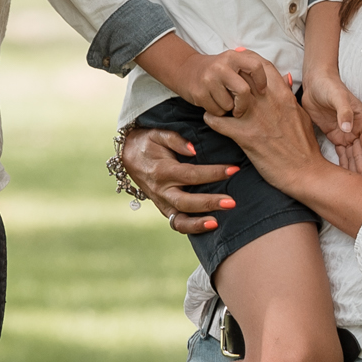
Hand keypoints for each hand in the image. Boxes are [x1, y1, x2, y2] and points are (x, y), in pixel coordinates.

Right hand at [118, 127, 233, 235]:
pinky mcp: (163, 209)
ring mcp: (161, 203)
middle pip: (186, 202)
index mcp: (162, 171)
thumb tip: (194, 150)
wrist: (128, 155)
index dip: (214, 173)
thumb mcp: (158, 133)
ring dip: (199, 224)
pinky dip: (191, 228)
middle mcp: (161, 190)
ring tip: (218, 222)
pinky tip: (209, 225)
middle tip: (231, 202)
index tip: (233, 170)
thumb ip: (175, 139)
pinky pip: (177, 224)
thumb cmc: (148, 142)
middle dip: (209, 203)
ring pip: (179, 220)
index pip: (191, 174)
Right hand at [183, 49, 266, 118]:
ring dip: (229, 109)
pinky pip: (216, 111)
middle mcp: (221, 66)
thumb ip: (256, 69)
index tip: (262, 92)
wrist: (187, 70)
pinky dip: (217, 112)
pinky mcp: (199, 93)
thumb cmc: (218, 71)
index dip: (262, 81)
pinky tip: (214, 104)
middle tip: (241, 109)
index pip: (256, 66)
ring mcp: (209, 79)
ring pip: (229, 104)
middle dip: (244, 105)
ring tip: (225, 102)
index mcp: (234, 56)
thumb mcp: (235, 63)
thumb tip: (287, 79)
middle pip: (243, 91)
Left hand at [206, 59, 335, 189]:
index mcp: (282, 95)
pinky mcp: (245, 136)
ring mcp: (255, 118)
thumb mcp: (301, 115)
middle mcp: (267, 101)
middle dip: (228, 77)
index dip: (246, 62)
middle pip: (240, 75)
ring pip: (226, 94)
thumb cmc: (305, 145)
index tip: (237, 65)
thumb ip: (290, 95)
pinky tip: (211, 121)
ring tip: (214, 101)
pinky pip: (218, 121)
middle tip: (220, 82)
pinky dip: (211, 119)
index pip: (261, 66)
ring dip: (217, 97)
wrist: (306, 172)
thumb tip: (286, 78)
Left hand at [301, 72, 361, 176]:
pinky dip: (343, 164)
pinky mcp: (335, 135)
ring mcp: (346, 132)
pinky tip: (342, 176)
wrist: (315, 81)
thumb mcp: (337, 96)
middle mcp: (356, 128)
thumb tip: (348, 128)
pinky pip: (341, 153)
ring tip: (353, 186)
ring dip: (354, 169)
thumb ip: (344, 112)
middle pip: (361, 153)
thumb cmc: (329, 86)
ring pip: (352, 155)